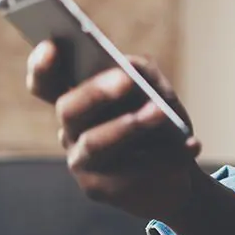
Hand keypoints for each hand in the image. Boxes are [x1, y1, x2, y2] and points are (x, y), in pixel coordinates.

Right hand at [27, 41, 202, 220]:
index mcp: (77, 99)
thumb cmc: (158, 121)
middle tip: (126, 80)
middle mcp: (71, 130)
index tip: (52, 45)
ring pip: (96, 143)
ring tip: (160, 113)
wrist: (176, 169)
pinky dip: (167, 157)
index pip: (45, 83)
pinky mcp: (102, 190)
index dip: (42, 65)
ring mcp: (82, 163)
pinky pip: (129, 173)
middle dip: (96, 92)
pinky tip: (192, 144)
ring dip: (130, 125)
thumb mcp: (156, 90)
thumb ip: (142, 73)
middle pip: (69, 109)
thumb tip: (130, 67)